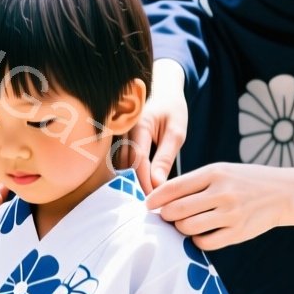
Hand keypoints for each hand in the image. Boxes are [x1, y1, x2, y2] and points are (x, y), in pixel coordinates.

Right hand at [125, 59, 188, 190]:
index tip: (155, 200)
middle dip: (136, 185)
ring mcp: (117, 134)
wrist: (162, 88)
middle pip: (124, 166)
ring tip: (147, 198)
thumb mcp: (176, 132)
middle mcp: (122, 130)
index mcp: (138, 126)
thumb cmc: (172, 108)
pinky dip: (129, 173)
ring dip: (131, 181)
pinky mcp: (117, 139)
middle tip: (151, 205)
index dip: (144, 182)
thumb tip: (157, 184)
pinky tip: (140, 184)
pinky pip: (119, 160)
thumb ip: (165, 157)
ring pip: (119, 165)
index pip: (137, 161)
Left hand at [145, 163, 291, 250]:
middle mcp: (222, 193)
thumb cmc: (244, 181)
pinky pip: (204, 242)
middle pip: (177, 210)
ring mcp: (230, 214)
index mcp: (214, 173)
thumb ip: (194, 183)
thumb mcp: (221, 171)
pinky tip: (199, 233)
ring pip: (188, 227)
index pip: (174, 187)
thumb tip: (161, 199)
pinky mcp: (237, 233)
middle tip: (165, 216)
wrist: (282, 193)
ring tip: (182, 224)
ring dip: (179, 228)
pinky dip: (196, 240)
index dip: (155, 198)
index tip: (148, 204)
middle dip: (165, 215)